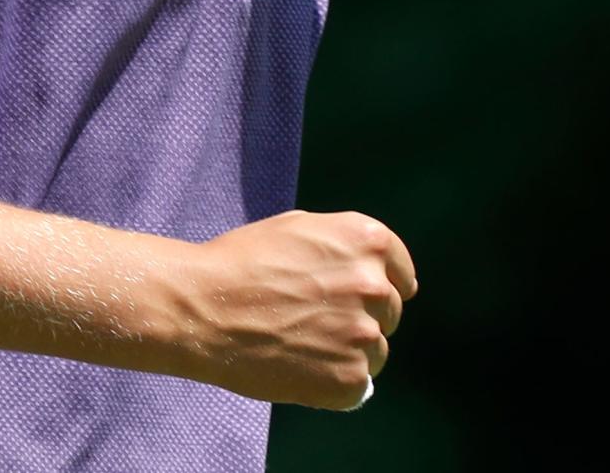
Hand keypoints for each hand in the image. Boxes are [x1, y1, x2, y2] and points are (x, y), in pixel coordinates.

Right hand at [178, 209, 417, 410]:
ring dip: (350, 349)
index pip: (402, 272)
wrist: (208, 307)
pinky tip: (301, 365)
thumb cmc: (244, 260)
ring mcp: (365, 334)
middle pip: (390, 311)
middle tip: (316, 318)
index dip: (381, 283)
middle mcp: (374, 284)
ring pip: (376, 349)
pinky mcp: (350, 378)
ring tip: (304, 342)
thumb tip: (374, 271)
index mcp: (367, 240)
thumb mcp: (299, 227)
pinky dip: (334, 380)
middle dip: (361, 315)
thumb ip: (344, 246)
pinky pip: (358, 382)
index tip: (359, 296)